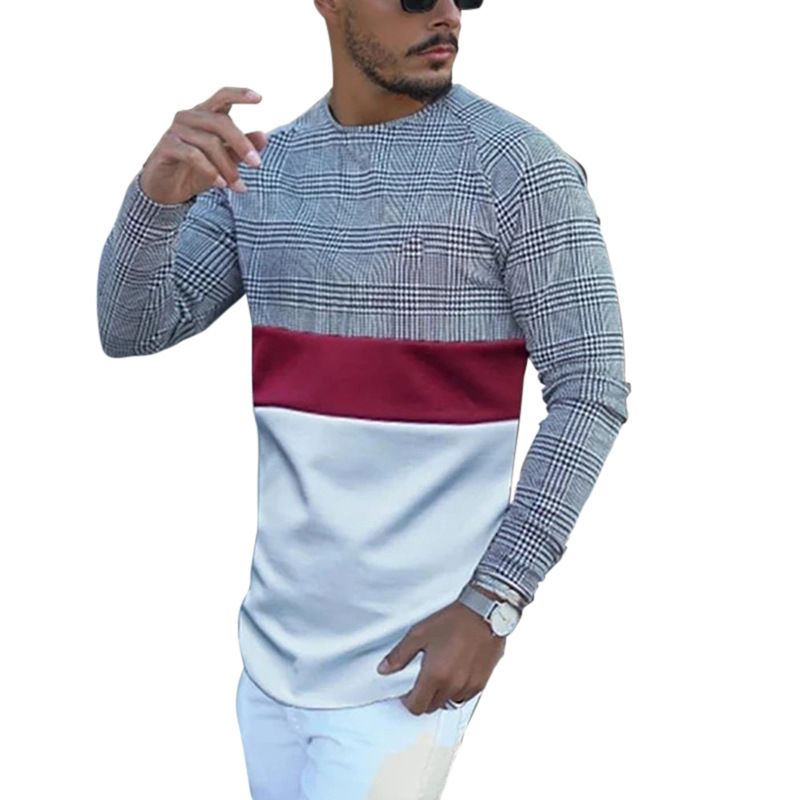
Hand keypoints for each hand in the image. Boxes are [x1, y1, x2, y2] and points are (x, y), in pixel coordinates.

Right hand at [139, 86, 267, 204]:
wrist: (166, 190)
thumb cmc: (196, 171)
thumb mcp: (223, 162)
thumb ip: (240, 150)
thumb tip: (263, 136)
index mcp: (205, 114)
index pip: (222, 97)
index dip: (240, 95)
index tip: (260, 98)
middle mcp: (189, 117)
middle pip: (221, 122)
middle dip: (242, 144)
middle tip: (257, 165)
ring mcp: (176, 129)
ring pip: (210, 142)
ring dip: (228, 167)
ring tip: (239, 186)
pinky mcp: (167, 145)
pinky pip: (193, 155)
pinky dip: (210, 170)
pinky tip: (221, 185)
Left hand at [376, 593, 505, 715]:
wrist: (484, 614)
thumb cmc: (453, 621)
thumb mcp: (420, 633)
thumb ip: (400, 655)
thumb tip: (384, 669)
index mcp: (435, 675)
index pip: (416, 707)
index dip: (408, 701)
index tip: (407, 693)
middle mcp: (452, 685)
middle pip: (431, 707)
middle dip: (423, 698)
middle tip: (423, 681)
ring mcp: (468, 686)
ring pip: (448, 703)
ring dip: (441, 695)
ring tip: (440, 675)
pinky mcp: (481, 683)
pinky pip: (464, 697)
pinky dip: (457, 691)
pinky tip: (455, 674)